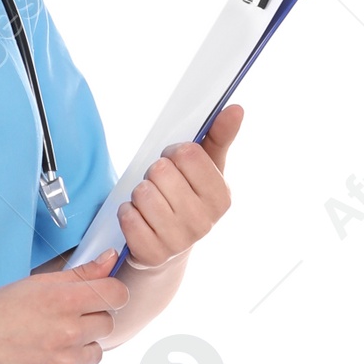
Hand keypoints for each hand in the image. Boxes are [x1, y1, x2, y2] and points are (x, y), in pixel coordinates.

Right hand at [0, 255, 130, 363]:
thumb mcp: (36, 284)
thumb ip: (80, 273)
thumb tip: (110, 259)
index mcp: (65, 300)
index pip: (118, 295)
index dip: (110, 295)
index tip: (99, 299)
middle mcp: (69, 332)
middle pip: (108, 325)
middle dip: (90, 322)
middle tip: (61, 322)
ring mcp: (63, 363)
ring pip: (95, 354)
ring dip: (80, 349)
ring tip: (50, 344)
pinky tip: (43, 362)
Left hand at [117, 103, 240, 271]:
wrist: (168, 247)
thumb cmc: (188, 198)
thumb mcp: (207, 169)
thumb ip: (220, 137)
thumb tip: (236, 109)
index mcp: (221, 198)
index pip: (188, 154)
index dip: (173, 152)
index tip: (175, 162)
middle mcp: (204, 223)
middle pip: (161, 171)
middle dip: (154, 173)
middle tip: (160, 185)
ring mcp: (178, 242)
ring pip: (143, 193)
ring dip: (139, 192)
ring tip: (149, 201)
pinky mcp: (152, 255)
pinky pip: (128, 217)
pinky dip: (127, 212)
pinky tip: (138, 217)